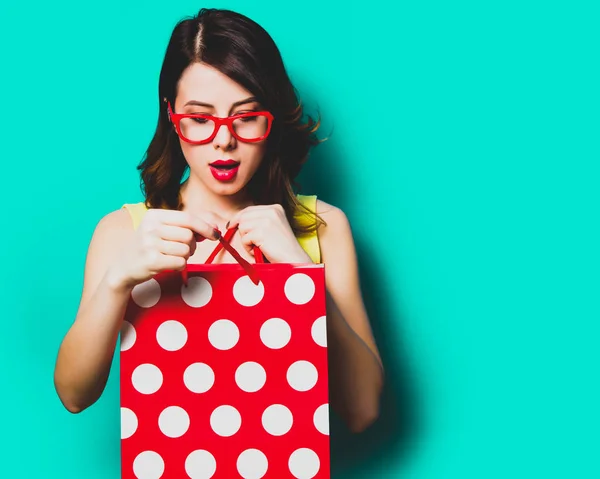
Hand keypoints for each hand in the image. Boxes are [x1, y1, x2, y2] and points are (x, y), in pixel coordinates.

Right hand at [108, 209, 222, 289]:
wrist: (124, 267)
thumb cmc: (149, 247)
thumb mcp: (163, 231)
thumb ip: (187, 228)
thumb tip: (215, 228)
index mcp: (154, 215)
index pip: (188, 218)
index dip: (205, 227)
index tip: (215, 235)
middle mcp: (150, 227)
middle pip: (188, 235)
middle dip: (191, 245)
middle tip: (182, 250)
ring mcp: (149, 243)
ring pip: (186, 250)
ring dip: (184, 256)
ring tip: (171, 257)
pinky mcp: (151, 260)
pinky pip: (181, 262)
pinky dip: (179, 266)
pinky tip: (167, 265)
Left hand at [228, 204, 312, 263]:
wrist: (293, 259)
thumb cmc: (282, 247)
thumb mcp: (273, 227)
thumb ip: (259, 220)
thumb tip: (236, 220)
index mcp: (275, 208)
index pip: (249, 209)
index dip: (238, 218)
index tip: (231, 225)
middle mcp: (272, 211)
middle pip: (243, 216)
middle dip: (242, 230)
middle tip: (249, 242)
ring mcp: (267, 220)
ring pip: (242, 227)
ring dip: (246, 239)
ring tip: (258, 246)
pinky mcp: (262, 232)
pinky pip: (244, 238)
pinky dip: (248, 247)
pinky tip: (259, 250)